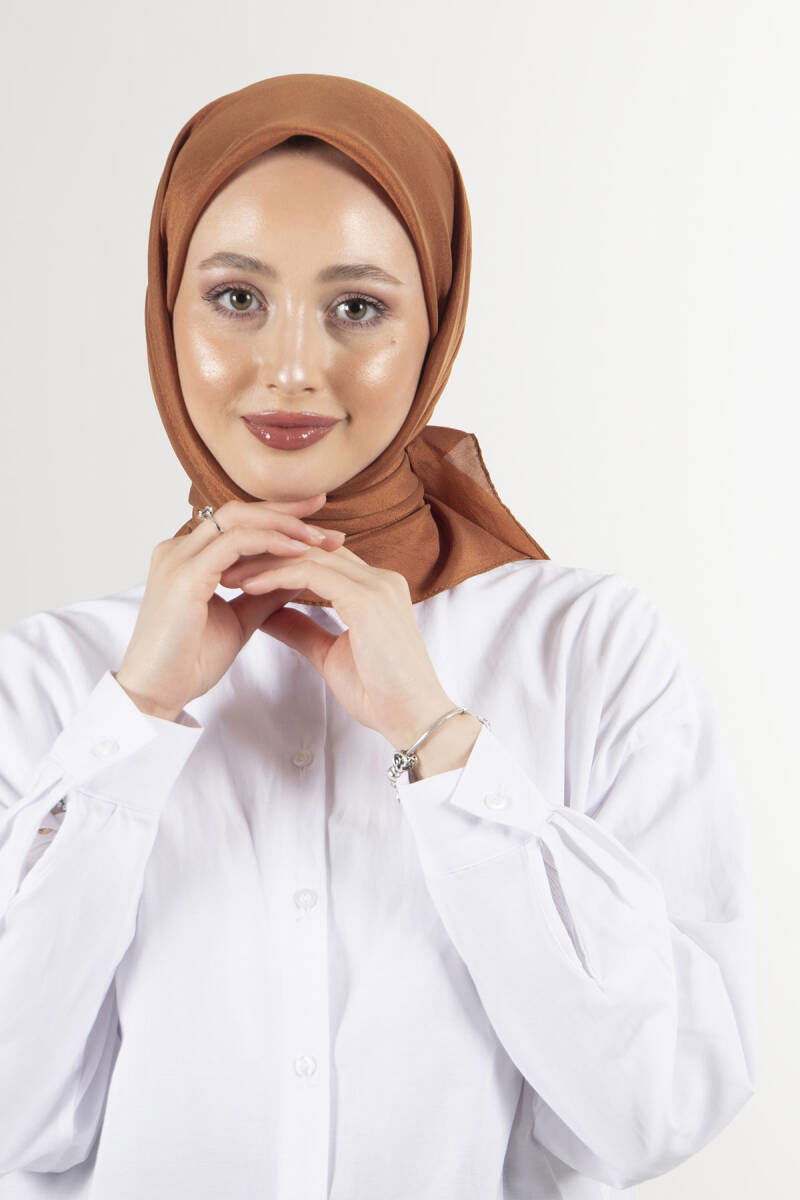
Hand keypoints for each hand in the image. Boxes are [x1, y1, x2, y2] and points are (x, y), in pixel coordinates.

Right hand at [114, 495, 345, 719]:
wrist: (157, 693)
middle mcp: (179, 549)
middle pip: (238, 510)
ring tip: (319, 539)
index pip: (236, 522)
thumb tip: (300, 572)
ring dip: (283, 525)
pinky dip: (270, 543)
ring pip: (237, 519)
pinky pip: (235, 544)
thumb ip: (266, 593)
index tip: (316, 523)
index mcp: (188, 557)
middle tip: (324, 513)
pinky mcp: (185, 575)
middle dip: (285, 510)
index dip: (277, 517)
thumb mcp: (240, 618)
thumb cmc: (191, 661)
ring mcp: (179, 558)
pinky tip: (298, 552)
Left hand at [222, 541, 457, 749]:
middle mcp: (380, 579)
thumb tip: (267, 614)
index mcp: (376, 588)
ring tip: (230, 575)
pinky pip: (312, 574)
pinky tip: (249, 587)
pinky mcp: (368, 600)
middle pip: (314, 549)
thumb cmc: (380, 694)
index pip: (322, 559)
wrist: (413, 719)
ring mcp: (377, 586)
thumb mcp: (329, 654)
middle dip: (267, 554)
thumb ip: (302, 628)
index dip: (280, 561)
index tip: (242, 572)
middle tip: (226, 565)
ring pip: (309, 556)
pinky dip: (276, 577)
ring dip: (265, 563)